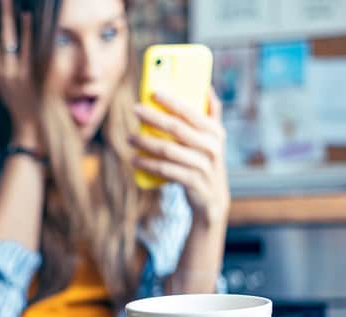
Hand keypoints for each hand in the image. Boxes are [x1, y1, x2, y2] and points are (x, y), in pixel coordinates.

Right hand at [0, 0, 41, 148]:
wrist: (30, 127)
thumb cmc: (19, 102)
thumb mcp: (4, 82)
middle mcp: (0, 71)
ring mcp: (13, 74)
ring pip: (7, 40)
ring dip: (7, 16)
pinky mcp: (29, 77)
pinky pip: (27, 51)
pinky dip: (27, 33)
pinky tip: (28, 17)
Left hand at [129, 88, 229, 226]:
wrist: (213, 199)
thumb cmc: (208, 162)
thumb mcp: (215, 139)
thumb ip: (213, 114)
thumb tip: (207, 87)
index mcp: (215, 132)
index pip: (191, 112)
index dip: (172, 101)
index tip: (153, 93)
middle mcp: (211, 147)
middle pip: (176, 128)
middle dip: (153, 117)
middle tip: (135, 110)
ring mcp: (202, 165)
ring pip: (167, 150)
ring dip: (145, 142)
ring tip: (130, 138)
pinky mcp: (192, 182)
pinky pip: (165, 170)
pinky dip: (148, 164)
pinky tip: (135, 160)